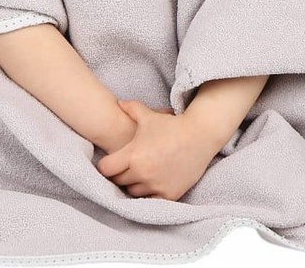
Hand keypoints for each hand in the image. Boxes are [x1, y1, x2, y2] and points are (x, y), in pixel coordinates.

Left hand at [96, 99, 216, 200]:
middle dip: (119, 174)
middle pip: (118, 182)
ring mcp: (156, 186)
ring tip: (137, 174)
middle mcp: (142, 173)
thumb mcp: (149, 115)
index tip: (110, 161)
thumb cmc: (171, 125)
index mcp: (133, 155)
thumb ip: (130, 109)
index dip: (105, 165)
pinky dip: (148, 194)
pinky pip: (150, 200)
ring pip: (133, 192)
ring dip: (133, 185)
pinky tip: (150, 184)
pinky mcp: (169, 195)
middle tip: (124, 167)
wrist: (199, 136)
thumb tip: (118, 103)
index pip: (106, 169)